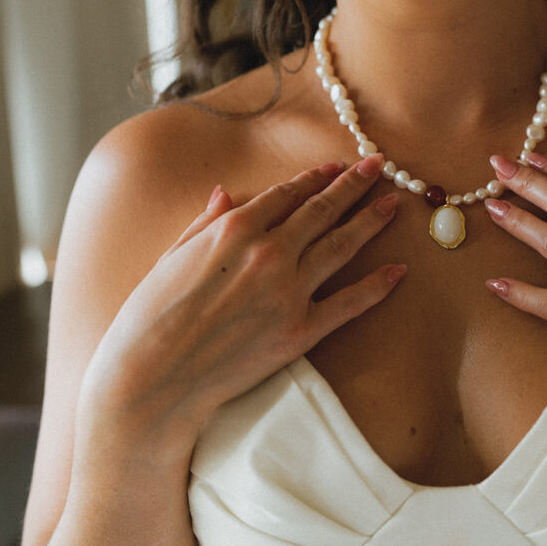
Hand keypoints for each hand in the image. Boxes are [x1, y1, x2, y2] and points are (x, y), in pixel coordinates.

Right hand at [76, 154, 404, 467]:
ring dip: (371, 221)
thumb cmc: (148, 317)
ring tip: (393, 204)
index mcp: (234, 229)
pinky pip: (349, 303)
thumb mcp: (170, 257)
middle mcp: (268, 253)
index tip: (335, 167)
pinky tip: (398, 271)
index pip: (286, 194)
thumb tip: (224, 193)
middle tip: (377, 166)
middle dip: (353, 185)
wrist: (151, 379)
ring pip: (341, 246)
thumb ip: (204, 222)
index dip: (314, 178)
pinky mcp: (300, 331)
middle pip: (321, 210)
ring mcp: (288, 292)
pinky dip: (377, 286)